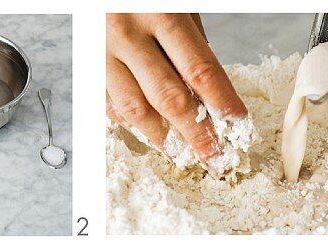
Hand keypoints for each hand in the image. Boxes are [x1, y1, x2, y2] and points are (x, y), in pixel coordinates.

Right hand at [106, 13, 246, 170]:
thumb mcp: (177, 3)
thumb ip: (190, 41)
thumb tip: (206, 89)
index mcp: (161, 14)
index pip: (199, 69)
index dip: (221, 101)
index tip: (237, 124)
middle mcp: (130, 38)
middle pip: (169, 98)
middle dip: (195, 133)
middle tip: (213, 156)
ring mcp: (105, 57)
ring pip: (136, 110)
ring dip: (162, 137)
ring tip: (182, 152)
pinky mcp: (90, 70)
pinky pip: (112, 107)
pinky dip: (133, 124)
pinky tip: (151, 132)